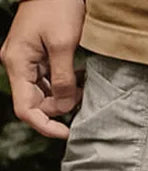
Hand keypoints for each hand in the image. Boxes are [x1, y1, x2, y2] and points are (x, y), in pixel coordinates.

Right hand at [1, 0, 85, 138]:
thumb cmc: (57, 7)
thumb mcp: (63, 45)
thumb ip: (63, 80)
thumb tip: (64, 107)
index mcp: (17, 63)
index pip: (25, 110)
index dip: (46, 126)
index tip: (68, 133)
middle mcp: (17, 65)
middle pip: (35, 104)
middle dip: (59, 110)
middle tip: (83, 102)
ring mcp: (25, 61)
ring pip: (44, 95)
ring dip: (64, 98)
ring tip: (83, 89)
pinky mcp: (36, 57)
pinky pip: (48, 82)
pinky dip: (65, 86)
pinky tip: (79, 80)